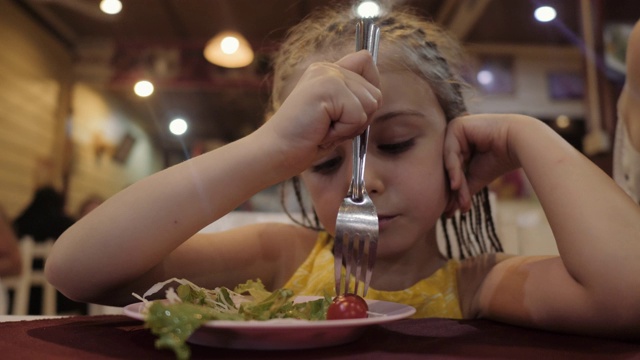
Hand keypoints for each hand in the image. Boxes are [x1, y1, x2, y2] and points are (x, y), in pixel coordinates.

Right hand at [261, 50, 381, 174]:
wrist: (276, 152)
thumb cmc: (305, 140)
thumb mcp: (335, 117)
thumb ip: (353, 101)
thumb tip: (376, 98)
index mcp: (328, 71)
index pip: (366, 62)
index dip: (370, 88)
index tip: (350, 111)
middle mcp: (327, 67)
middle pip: (375, 92)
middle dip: (359, 119)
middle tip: (329, 126)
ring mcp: (327, 75)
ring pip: (371, 104)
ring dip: (350, 126)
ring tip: (324, 128)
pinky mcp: (327, 88)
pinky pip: (358, 115)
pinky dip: (342, 132)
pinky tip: (320, 131)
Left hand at [443, 114, 526, 215]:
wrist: (519, 145)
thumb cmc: (500, 160)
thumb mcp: (475, 178)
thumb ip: (461, 190)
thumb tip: (448, 211)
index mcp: (457, 146)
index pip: (450, 171)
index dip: (451, 193)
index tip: (449, 214)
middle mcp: (454, 136)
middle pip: (448, 167)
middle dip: (451, 190)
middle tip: (449, 211)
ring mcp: (454, 130)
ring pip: (448, 162)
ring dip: (454, 182)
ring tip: (459, 199)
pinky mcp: (457, 126)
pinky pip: (451, 152)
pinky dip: (453, 170)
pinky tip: (456, 184)